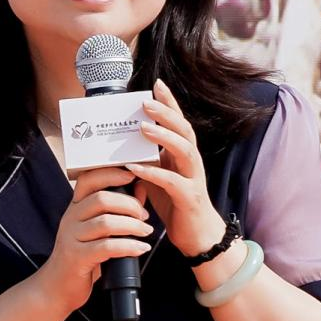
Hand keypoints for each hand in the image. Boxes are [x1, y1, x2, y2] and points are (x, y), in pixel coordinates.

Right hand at [34, 166, 152, 316]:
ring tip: (146, 231)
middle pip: (102, 199)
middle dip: (129, 204)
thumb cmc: (82, 256)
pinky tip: (140, 249)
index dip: (111, 174)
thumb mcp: (98, 230)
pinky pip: (106, 247)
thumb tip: (140, 188)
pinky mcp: (76, 257)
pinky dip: (128, 246)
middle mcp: (70, 218)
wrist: (57, 287)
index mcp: (75, 207)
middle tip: (145, 216)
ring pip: (105, 222)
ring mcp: (71, 237)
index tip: (132, 176)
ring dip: (132, 225)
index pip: (89, 179)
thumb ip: (117, 209)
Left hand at [126, 79, 226, 258]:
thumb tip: (122, 143)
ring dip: (163, 137)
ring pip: (184, 150)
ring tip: (143, 128)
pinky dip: (153, 172)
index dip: (170, 102)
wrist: (198, 236)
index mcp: (184, 153)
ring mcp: (193, 178)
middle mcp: (192, 161)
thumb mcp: (159, 175)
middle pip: (183, 129)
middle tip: (145, 102)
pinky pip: (172, 181)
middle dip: (166, 113)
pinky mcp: (189, 198)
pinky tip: (135, 167)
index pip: (178, 122)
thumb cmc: (176, 203)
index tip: (156, 84)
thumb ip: (148, 158)